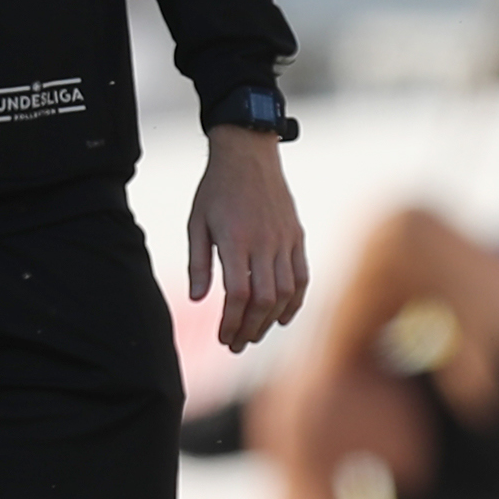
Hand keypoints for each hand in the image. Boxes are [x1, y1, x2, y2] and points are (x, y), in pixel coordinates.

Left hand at [187, 128, 308, 351]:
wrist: (248, 154)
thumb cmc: (216, 189)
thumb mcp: (197, 223)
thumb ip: (198, 262)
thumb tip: (198, 299)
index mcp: (236, 239)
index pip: (239, 293)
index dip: (232, 321)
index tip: (222, 337)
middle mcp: (264, 242)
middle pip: (264, 299)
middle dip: (250, 328)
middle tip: (236, 345)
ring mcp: (285, 240)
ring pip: (286, 292)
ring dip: (271, 320)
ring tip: (254, 335)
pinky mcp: (297, 236)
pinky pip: (302, 276)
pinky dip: (295, 302)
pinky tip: (282, 318)